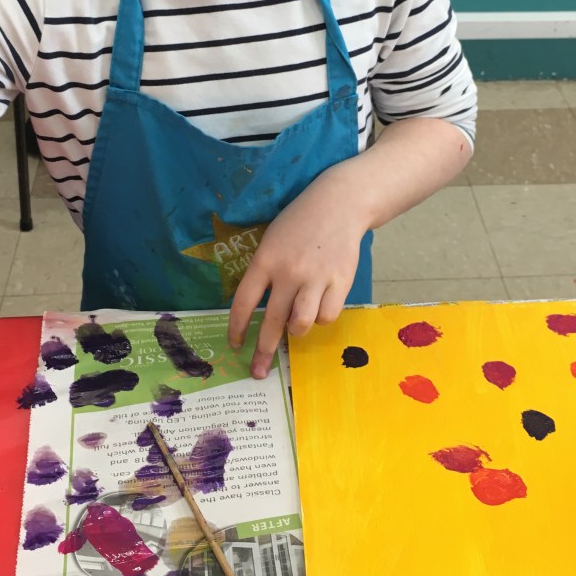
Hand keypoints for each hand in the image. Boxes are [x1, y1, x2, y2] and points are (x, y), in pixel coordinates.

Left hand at [227, 171, 367, 378]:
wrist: (339, 203)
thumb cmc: (300, 222)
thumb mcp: (272, 240)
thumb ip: (265, 272)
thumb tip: (259, 311)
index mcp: (265, 261)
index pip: (244, 303)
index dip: (238, 328)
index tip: (235, 345)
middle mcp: (288, 273)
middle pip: (273, 322)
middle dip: (263, 351)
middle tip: (258, 371)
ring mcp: (315, 278)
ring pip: (302, 324)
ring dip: (297, 331)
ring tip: (297, 328)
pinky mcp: (340, 282)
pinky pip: (327, 316)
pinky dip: (322, 318)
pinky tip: (320, 307)